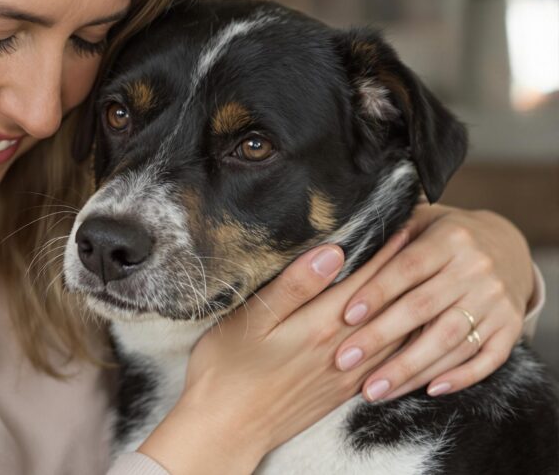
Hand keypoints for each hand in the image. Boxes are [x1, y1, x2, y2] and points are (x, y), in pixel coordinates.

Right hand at [138, 231, 409, 474]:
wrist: (226, 428)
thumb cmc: (227, 369)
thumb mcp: (250, 320)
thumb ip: (294, 286)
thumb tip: (332, 252)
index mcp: (320, 325)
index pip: (365, 280)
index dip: (386, 251)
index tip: (406, 224)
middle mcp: (342, 350)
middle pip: (387, 305)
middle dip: (408, 273)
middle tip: (427, 246)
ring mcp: (345, 375)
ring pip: (395, 336)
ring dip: (411, 306)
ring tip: (424, 281)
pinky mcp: (341, 392)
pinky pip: (387, 364)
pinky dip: (403, 343)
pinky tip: (407, 334)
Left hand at [335, 204, 533, 400]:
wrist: (507, 246)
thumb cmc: (442, 238)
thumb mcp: (419, 223)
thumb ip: (387, 239)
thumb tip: (336, 255)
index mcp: (449, 239)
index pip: (407, 268)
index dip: (376, 292)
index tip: (345, 316)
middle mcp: (477, 269)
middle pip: (423, 308)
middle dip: (380, 337)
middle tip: (344, 361)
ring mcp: (496, 300)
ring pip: (451, 340)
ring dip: (409, 369)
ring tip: (372, 391)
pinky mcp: (511, 326)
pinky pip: (487, 358)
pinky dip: (460, 377)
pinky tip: (428, 390)